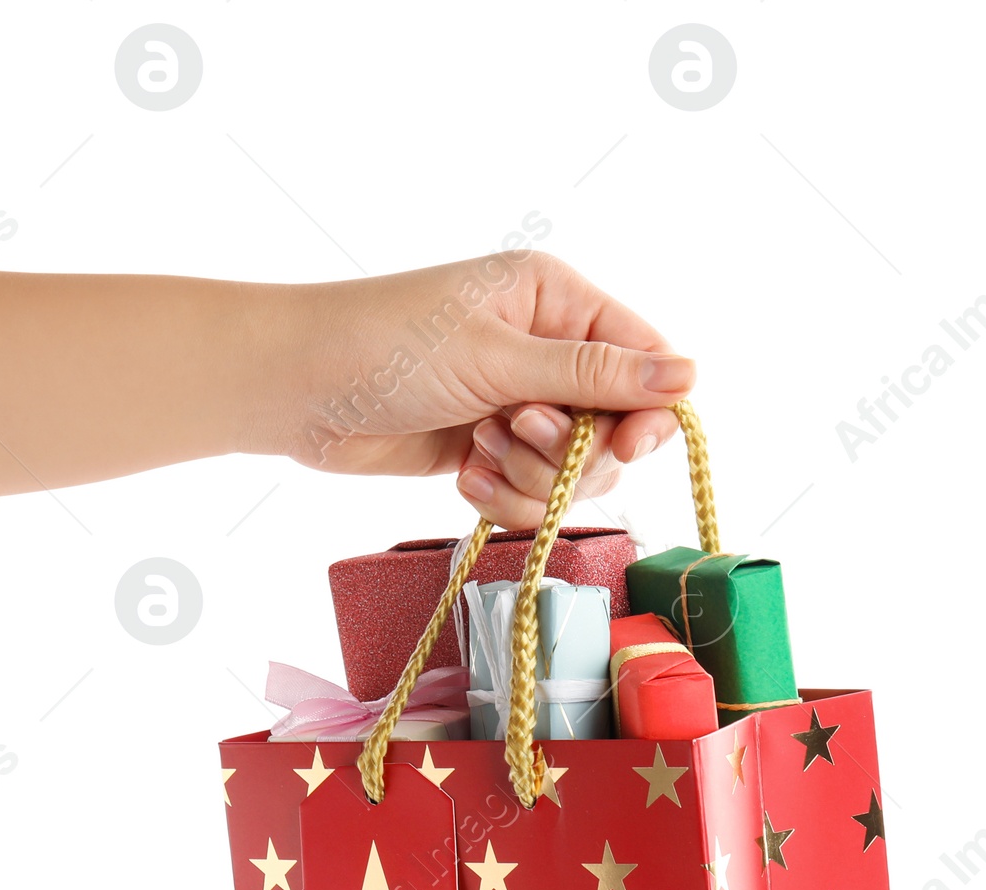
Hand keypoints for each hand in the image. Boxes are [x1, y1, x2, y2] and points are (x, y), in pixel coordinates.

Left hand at [263, 252, 693, 529]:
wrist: (298, 388)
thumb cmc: (387, 347)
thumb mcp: (498, 358)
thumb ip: (594, 377)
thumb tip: (688, 377)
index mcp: (558, 300)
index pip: (644, 360)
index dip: (645, 412)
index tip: (622, 446)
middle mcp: (545, 350)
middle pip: (613, 429)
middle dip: (565, 450)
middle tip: (509, 430)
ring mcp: (516, 404)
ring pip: (570, 472)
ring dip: (527, 476)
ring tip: (474, 448)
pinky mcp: (486, 450)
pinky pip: (527, 492)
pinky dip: (498, 494)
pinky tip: (459, 473)